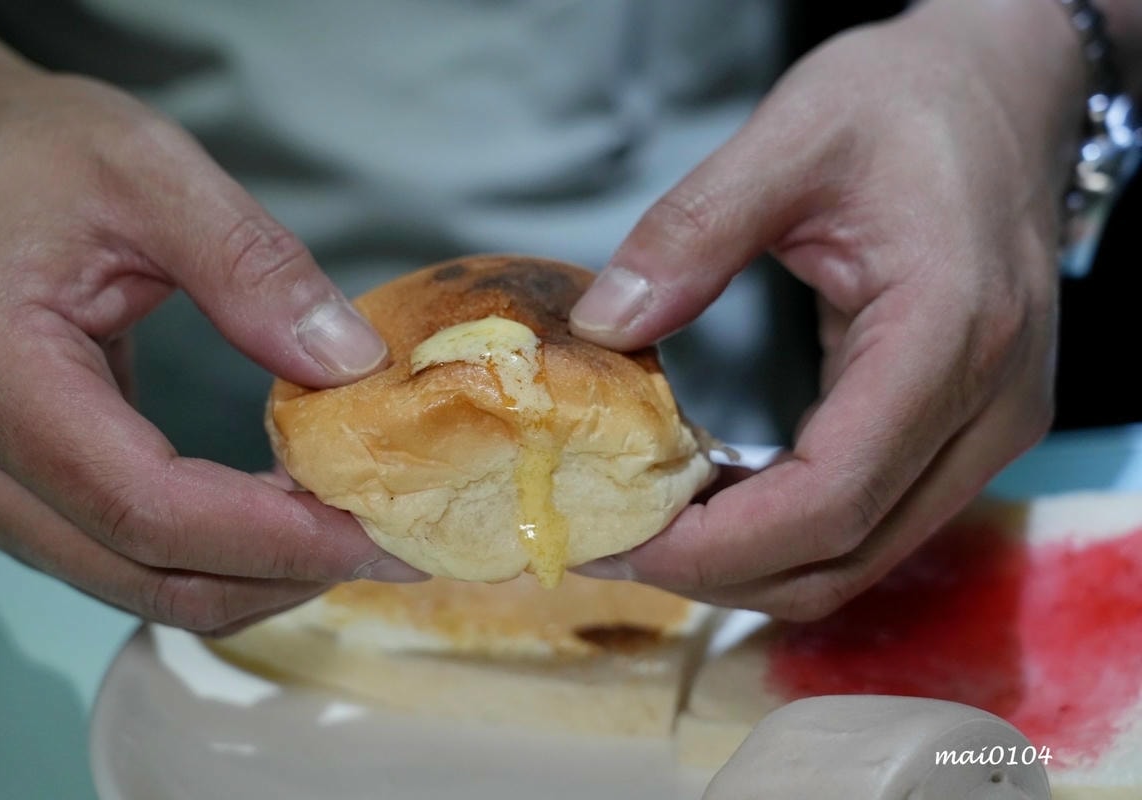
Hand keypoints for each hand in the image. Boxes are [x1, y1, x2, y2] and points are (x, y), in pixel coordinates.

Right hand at [0, 17, 422, 634]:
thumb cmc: (30, 154)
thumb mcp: (147, 170)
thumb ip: (249, 265)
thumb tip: (351, 368)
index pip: (146, 505)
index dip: (272, 536)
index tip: (374, 528)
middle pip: (145, 572)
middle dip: (281, 572)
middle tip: (387, 539)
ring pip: (135, 584)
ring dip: (254, 576)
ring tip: (348, 528)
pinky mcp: (17, 487)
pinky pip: (122, 556)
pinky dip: (215, 555)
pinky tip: (281, 516)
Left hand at [571, 0, 1083, 617]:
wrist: (999, 94)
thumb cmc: (907, 103)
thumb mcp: (792, 136)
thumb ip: (693, 230)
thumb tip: (603, 326)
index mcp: (950, 332)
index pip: (834, 495)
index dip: (720, 544)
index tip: (623, 536)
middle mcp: (988, 406)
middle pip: (847, 552)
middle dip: (719, 571)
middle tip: (612, 543)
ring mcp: (988, 429)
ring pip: (861, 555)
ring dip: (751, 565)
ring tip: (649, 528)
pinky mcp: (966, 431)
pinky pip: (873, 518)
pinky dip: (786, 532)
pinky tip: (715, 499)